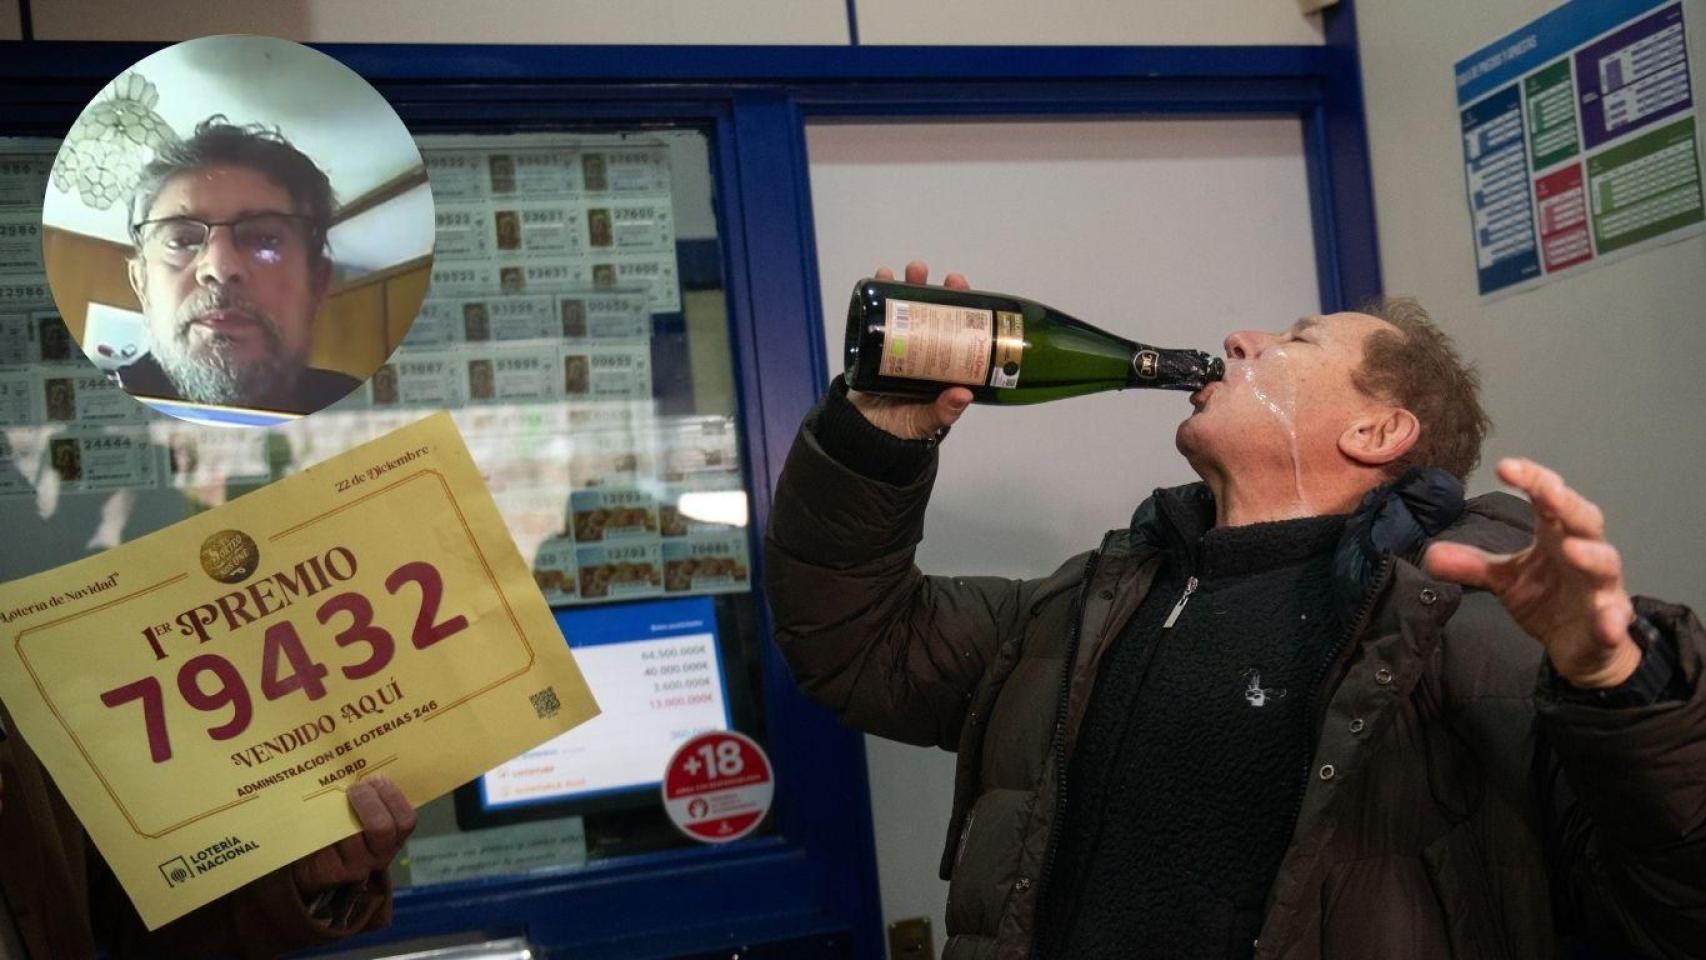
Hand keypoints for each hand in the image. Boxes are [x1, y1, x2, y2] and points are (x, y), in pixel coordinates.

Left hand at [291, 775, 415, 896]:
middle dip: (368, 801)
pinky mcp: (331, 872)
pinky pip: (328, 844)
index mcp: (394, 838)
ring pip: (352, 836)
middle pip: (382, 828)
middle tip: (354, 788)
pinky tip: (318, 814)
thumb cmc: (344, 830)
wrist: (315, 865)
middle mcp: (380, 855)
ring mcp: (356, 867)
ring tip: (332, 796)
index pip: (405, 820)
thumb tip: (368, 764)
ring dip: (341, 811)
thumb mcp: (365, 815)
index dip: (392, 796)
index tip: (376, 779)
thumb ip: (373, 797)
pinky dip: (323, 826)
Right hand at [848, 260, 975, 439]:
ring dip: (909, 285)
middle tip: (943, 278)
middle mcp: (924, 348)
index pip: (958, 329)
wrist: (861, 433)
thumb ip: (942, 412)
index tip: (962, 288)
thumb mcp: (924, 422)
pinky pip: (878, 316)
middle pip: (934, 312)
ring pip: (907, 308)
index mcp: (943, 364)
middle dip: (937, 290)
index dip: (962, 306)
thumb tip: (963, 394)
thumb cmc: (899, 427)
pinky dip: (879, 295)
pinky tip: (880, 278)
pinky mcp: (875, 343)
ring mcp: (899, 343)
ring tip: (912, 270)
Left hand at [1425, 458, 1640, 688]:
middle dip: (1567, 505)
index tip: (1505, 467)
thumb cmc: (1548, 596)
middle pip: (1583, 520)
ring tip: (1573, 552)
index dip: (1532, 479)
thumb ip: (1472, 565)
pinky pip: (1615, 620)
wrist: (1583, 644)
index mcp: (1557, 535)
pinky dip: (1613, 622)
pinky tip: (1608, 626)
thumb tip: (1430, 555)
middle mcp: (1585, 552)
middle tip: (1548, 493)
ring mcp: (1601, 587)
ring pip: (1606, 564)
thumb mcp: (1505, 579)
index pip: (1548, 498)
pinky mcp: (1610, 622)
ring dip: (1592, 556)